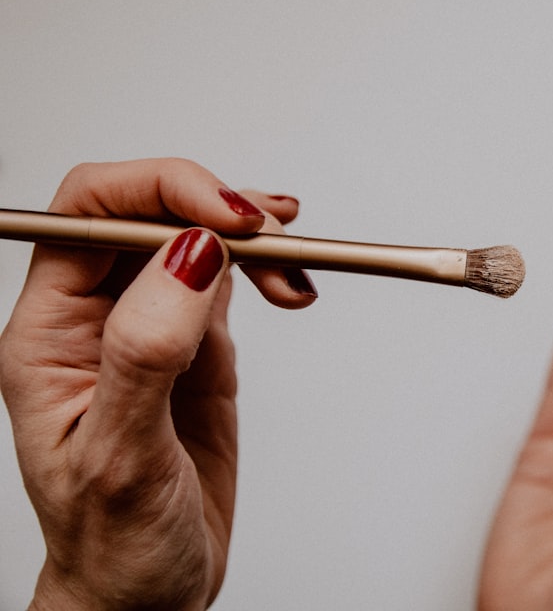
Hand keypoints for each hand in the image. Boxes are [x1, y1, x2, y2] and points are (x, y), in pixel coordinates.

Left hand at [0, 159, 316, 609]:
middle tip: (274, 235)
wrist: (149, 593)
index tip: (229, 216)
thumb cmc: (113, 545)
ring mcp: (149, 327)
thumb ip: (147, 350)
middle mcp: (94, 319)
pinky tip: (290, 284)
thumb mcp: (123, 456)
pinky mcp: (196, 347)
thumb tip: (190, 252)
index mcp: (48, 335)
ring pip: (195, 236)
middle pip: (147, 210)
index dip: (161, 191)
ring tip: (293, 270)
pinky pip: (228, 277)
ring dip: (251, 236)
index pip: (90, 214)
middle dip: (214, 207)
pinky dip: (267, 268)